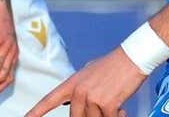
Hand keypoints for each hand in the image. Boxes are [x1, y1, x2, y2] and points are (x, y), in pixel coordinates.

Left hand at [27, 48, 143, 116]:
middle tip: (104, 105)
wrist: (132, 58)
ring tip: (116, 105)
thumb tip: (67, 101)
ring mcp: (91, 97)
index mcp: (72, 83)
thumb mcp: (88, 73)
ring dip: (106, 116)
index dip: (36, 112)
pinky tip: (122, 109)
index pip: (49, 100)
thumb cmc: (113, 65)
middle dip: (90, 116)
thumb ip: (76, 88)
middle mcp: (78, 91)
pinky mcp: (106, 104)